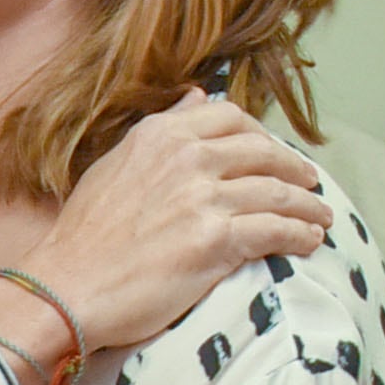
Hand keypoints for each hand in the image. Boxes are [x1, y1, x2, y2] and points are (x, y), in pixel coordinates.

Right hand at [14, 93, 336, 354]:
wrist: (66, 287)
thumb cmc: (83, 237)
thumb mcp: (114, 166)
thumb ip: (161, 131)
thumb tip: (196, 96)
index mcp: (160, 136)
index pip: (232, 117)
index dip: (262, 135)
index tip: (272, 153)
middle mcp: (186, 158)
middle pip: (265, 152)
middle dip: (294, 169)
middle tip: (308, 185)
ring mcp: (203, 198)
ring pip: (279, 192)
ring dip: (308, 207)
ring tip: (319, 218)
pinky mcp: (216, 239)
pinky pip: (277, 230)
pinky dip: (300, 236)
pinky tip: (308, 242)